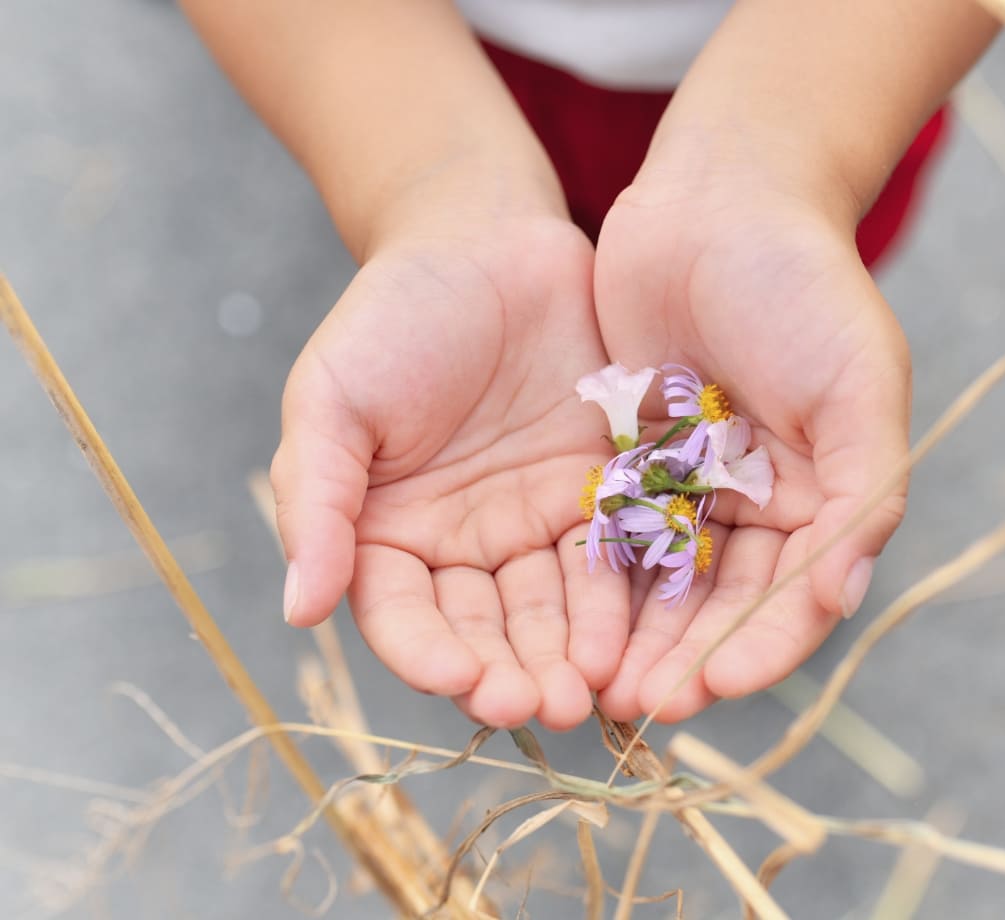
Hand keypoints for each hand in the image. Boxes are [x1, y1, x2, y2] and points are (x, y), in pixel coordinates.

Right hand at [271, 175, 629, 730]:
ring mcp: (538, 524)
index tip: (461, 683)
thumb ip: (314, 502)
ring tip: (596, 690)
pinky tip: (639, 631)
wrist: (488, 239)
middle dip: (514, 672)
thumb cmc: (395, 315)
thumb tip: (298, 610)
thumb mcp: (333, 401)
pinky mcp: (604, 494)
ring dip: (572, 653)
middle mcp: (467, 546)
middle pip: (488, 629)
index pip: (405, 617)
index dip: (429, 656)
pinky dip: (624, 597)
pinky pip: (616, 554)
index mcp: (390, 536)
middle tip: (545, 709)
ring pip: (556, 607)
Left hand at [590, 173, 910, 722]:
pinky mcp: (634, 465)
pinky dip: (597, 582)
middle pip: (726, 607)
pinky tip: (564, 620)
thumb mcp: (859, 379)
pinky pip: (614, 536)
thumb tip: (845, 593)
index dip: (760, 649)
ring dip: (635, 637)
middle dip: (685, 658)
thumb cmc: (805, 284)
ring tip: (592, 686)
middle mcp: (765, 509)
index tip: (711, 688)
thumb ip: (865, 486)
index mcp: (828, 499)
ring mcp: (697, 489)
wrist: (721, 198)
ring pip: (666, 585)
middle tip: (635, 707)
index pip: (797, 599)